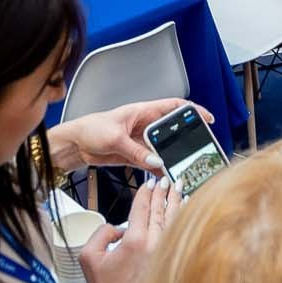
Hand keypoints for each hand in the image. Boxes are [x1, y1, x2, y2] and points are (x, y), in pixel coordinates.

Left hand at [49, 98, 206, 174]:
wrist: (74, 144)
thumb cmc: (90, 129)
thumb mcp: (115, 138)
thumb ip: (136, 151)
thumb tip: (156, 160)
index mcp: (143, 112)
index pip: (174, 106)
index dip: (192, 111)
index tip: (207, 118)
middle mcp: (145, 125)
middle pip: (172, 131)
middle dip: (186, 139)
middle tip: (198, 149)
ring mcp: (141, 141)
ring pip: (164, 149)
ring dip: (172, 158)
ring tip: (183, 166)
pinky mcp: (135, 155)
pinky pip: (152, 163)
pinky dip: (160, 169)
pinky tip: (165, 175)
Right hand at [80, 178, 179, 282]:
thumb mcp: (89, 255)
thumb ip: (101, 232)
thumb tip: (117, 226)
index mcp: (134, 240)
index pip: (142, 208)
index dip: (145, 192)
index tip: (148, 183)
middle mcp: (153, 245)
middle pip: (160, 210)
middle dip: (163, 192)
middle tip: (166, 180)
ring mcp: (164, 254)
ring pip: (172, 221)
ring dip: (175, 202)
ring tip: (179, 187)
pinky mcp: (168, 262)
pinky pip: (177, 235)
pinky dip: (181, 219)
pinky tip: (185, 210)